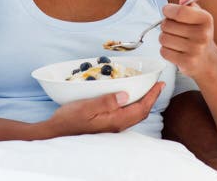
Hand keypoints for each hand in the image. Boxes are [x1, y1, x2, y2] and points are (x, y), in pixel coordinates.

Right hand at [45, 82, 163, 136]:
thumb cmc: (69, 119)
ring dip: (143, 101)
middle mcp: (116, 125)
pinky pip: (126, 114)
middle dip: (151, 98)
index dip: (152, 96)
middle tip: (157, 85)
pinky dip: (133, 104)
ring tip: (146, 90)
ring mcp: (112, 126)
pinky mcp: (106, 124)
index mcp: (115, 120)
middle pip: (140, 112)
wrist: (57, 132)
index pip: (140, 108)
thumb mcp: (86, 107)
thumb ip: (106, 101)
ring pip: (134, 114)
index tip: (160, 84)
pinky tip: (128, 98)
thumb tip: (126, 95)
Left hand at [159, 0, 216, 79]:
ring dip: (165, 38)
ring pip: (163, 38)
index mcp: (206, 19)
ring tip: (175, 40)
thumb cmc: (198, 33)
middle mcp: (203, 34)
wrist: (207, 60)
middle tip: (174, 29)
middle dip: (166, 25)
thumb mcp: (197, 15)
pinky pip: (164, 51)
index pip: (180, 11)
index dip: (168, 10)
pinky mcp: (187, 63)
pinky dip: (166, 50)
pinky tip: (176, 50)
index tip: (167, 11)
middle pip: (167, 25)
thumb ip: (189, 2)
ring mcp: (196, 50)